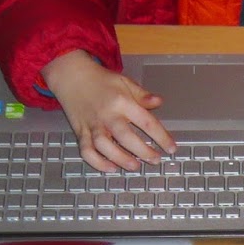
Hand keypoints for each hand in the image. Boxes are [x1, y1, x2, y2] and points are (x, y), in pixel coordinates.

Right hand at [41, 50, 175, 171]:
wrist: (71, 76)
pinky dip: (97, 162)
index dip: (161, 137)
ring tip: (135, 166)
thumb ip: (142, 95)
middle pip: (126, 137)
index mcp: (122, 102)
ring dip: (120, 159)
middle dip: (143, 151)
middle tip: (155, 160)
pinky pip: (87, 151)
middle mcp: (107, 115)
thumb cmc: (101, 80)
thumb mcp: (124, 82)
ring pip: (105, 146)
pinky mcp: (80, 132)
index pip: (146, 121)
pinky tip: (111, 168)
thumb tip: (159, 103)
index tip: (171, 148)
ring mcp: (92, 125)